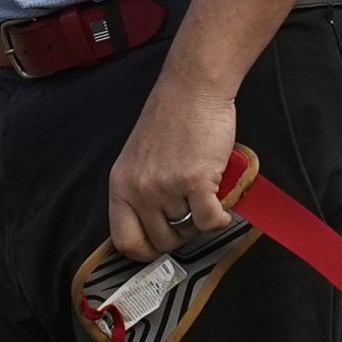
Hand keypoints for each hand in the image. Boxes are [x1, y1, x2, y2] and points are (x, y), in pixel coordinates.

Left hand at [107, 69, 237, 260]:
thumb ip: (140, 192)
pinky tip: (222, 204)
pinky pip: (210, 222)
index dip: (145, 251)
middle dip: (180, 234)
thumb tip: (153, 230)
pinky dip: (221, 218)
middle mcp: (139, 189)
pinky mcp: (195, 181)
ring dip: (200, 219)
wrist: (192, 89)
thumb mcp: (140, 159)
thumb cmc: (171, 120)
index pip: (124, 240)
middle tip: (190, 211)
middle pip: (161, 242)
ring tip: (203, 193)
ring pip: (188, 231)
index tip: (161, 247)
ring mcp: (166, 187)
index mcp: (120, 184)